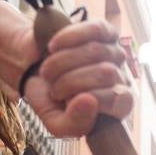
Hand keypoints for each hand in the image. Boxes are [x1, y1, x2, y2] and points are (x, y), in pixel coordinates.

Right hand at [23, 20, 132, 136]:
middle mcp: (122, 78)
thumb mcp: (57, 123)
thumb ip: (74, 124)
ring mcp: (116, 52)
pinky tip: (53, 47)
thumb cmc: (51, 99)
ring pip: (95, 51)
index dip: (89, 100)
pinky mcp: (105, 31)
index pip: (121, 100)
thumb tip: (91, 100)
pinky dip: (68, 38)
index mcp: (119, 105)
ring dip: (61, 63)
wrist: (33, 69)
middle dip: (70, 82)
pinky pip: (94, 30)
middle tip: (53, 89)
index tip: (65, 103)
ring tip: (48, 71)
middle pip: (105, 73)